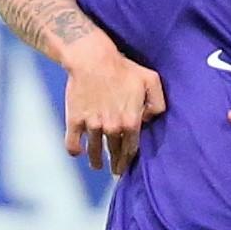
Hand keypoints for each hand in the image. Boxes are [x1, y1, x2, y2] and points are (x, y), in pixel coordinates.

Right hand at [63, 38, 165, 174]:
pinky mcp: (75, 120)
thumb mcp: (150, 80)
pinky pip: (73, 143)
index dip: (129, 159)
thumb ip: (157, 103)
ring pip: (94, 152)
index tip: (127, 165)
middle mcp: (112, 128)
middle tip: (115, 170)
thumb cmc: (123, 67)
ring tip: (97, 165)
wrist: (92, 59)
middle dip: (116, 164)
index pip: (132, 149)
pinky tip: (78, 152)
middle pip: (114, 152)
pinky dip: (75, 151)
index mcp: (131, 121)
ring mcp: (92, 126)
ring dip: (96, 161)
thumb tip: (149, 120)